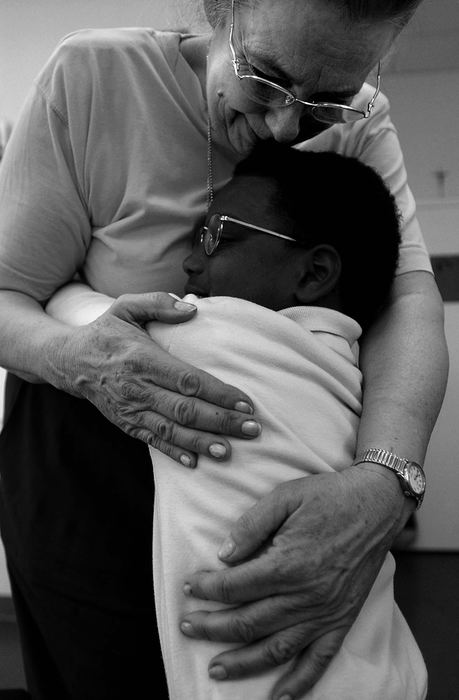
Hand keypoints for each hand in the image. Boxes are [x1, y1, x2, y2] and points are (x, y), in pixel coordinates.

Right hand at [53, 292, 259, 466]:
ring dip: (202, 443)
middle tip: (252, 429)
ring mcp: (131, 409)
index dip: (218, 394)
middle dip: (221, 421)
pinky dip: (174, 453)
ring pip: (171, 430)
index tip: (245, 402)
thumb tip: (193, 308)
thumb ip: (158, 303)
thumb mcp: (126, 307)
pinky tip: (196, 463)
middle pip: (186, 410)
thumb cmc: (107, 332)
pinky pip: (152, 441)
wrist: (70, 361)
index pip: (188, 380)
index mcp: (143, 359)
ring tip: (229, 451)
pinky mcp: (126, 423)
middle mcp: (138, 388)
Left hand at [180, 466, 406, 698]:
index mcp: (287, 563)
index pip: (234, 585)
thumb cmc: (329, 496)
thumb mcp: (285, 496)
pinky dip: (299, 684)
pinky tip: (279, 698)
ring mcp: (325, 612)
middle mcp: (305, 595)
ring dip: (242, 664)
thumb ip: (251, 524)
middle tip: (187, 627)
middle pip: (246, 622)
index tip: (189, 586)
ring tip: (215, 670)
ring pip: (275, 649)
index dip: (205, 588)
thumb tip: (223, 555)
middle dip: (211, 627)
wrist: (377, 504)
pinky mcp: (342, 620)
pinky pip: (319, 660)